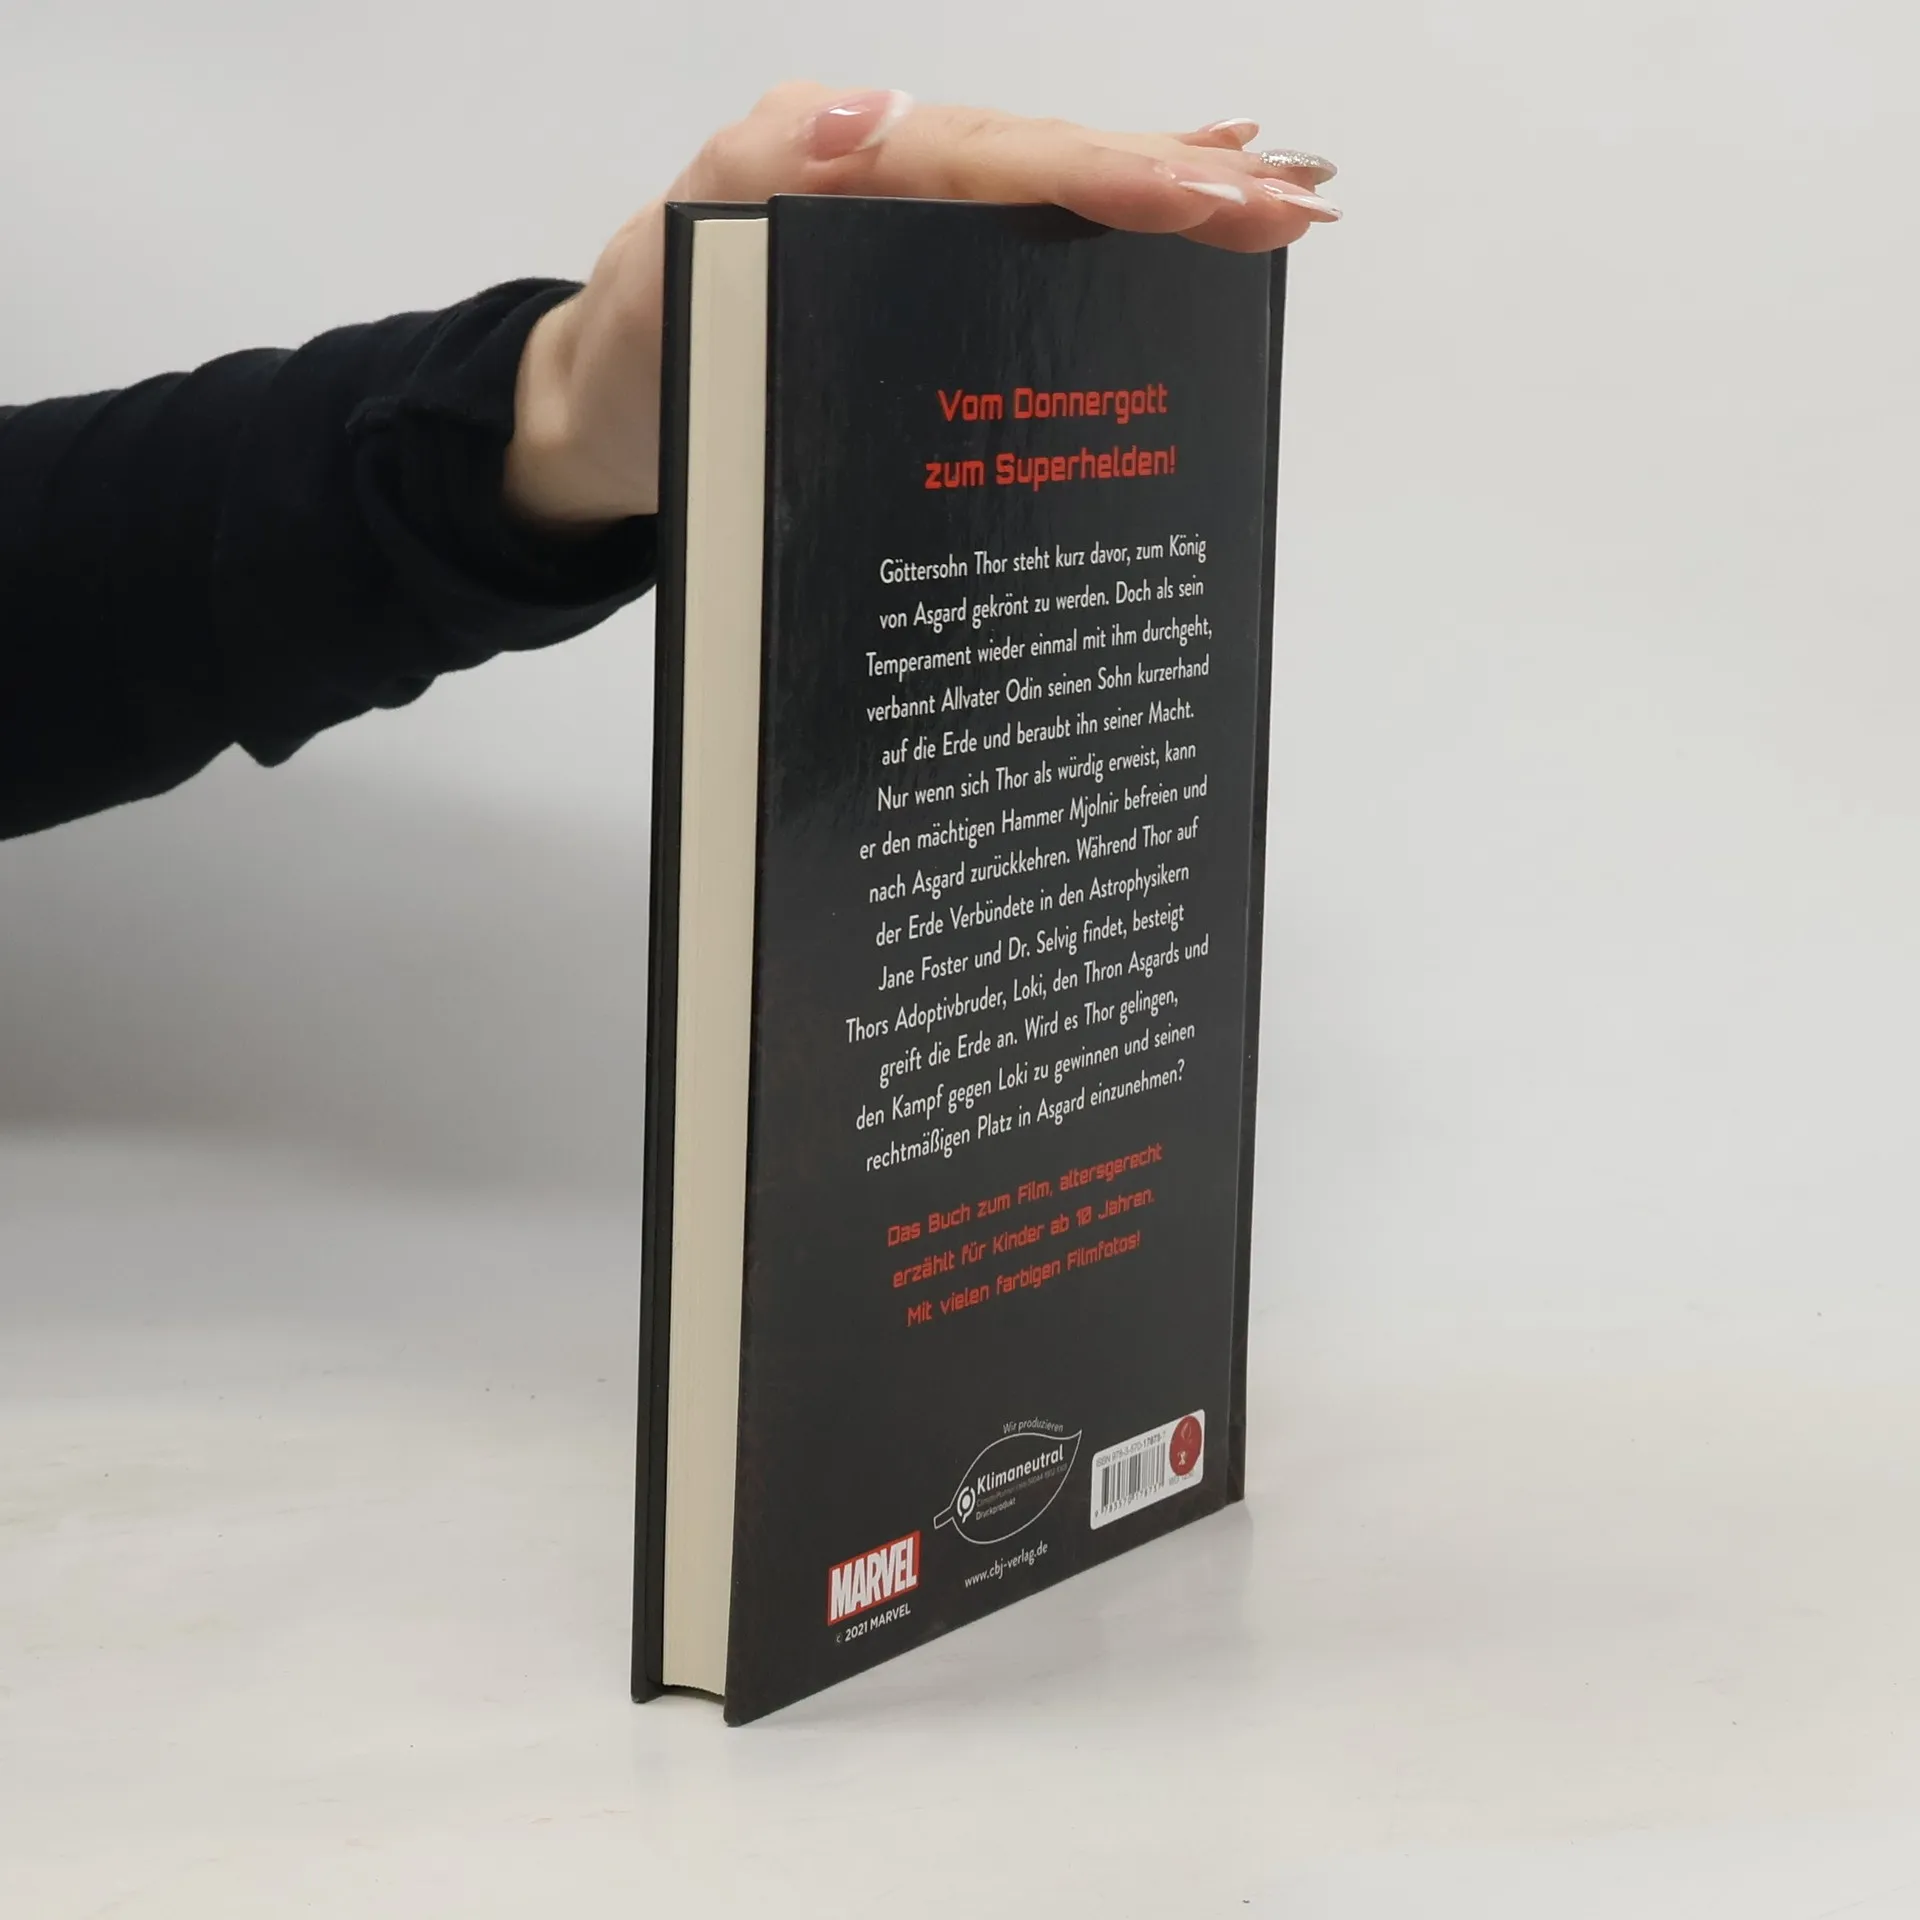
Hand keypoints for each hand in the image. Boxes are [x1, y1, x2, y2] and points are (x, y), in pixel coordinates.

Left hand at [503, 85, 1339, 529]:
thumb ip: (753, 182)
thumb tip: (873, 115)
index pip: (999, 159)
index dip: (1112, 175)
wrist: (602, 423)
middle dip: (1178, 178)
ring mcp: (905, 224)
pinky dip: (1108, 217)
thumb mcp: (666, 273)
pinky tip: (1180, 209)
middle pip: (1050, 162)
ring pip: (1054, 191)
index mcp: (836, 162)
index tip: (1214, 197)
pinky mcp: (913, 275)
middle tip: (1297, 203)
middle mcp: (884, 175)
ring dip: (1169, 189)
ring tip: (1279, 194)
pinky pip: (1024, 235)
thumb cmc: (638, 359)